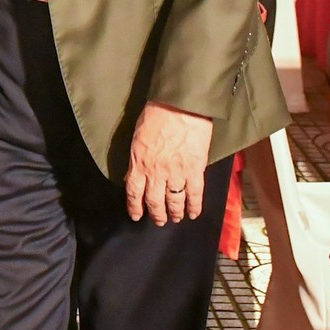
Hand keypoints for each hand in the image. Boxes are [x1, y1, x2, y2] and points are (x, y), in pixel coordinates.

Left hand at [124, 101, 214, 224]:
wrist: (180, 107)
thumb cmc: (156, 115)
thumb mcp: (137, 137)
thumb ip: (136, 159)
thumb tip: (133, 174)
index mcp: (139, 163)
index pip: (134, 192)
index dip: (135, 207)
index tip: (137, 216)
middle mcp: (156, 173)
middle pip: (155, 201)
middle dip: (157, 214)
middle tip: (159, 221)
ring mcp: (177, 173)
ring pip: (174, 201)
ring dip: (175, 212)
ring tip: (176, 218)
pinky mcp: (195, 170)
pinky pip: (195, 194)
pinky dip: (194, 206)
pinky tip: (194, 213)